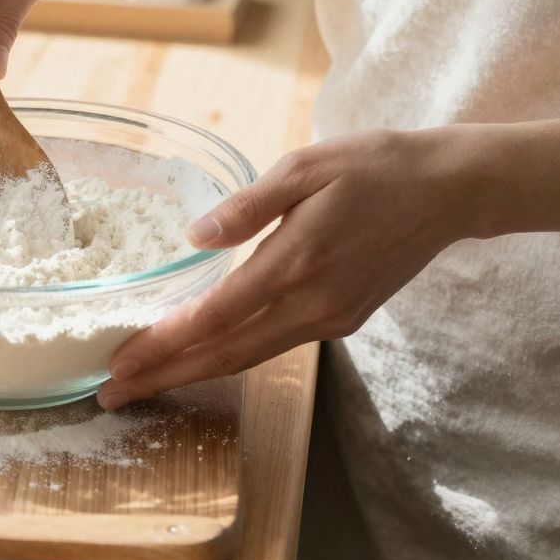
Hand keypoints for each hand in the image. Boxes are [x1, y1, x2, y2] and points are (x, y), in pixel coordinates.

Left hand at [96, 131, 473, 407]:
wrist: (448, 192)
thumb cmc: (374, 166)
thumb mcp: (306, 166)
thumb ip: (247, 206)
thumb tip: (195, 237)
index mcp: (296, 262)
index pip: (216, 316)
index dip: (164, 344)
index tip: (119, 361)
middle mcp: (312, 304)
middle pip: (226, 354)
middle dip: (165, 376)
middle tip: (112, 393)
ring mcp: (330, 318)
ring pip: (251, 357)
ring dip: (195, 371)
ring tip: (147, 381)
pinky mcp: (343, 320)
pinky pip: (277, 344)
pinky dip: (234, 354)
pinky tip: (207, 352)